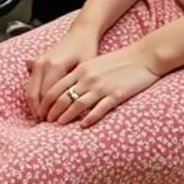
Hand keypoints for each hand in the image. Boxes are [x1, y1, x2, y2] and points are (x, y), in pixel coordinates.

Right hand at [26, 22, 99, 119]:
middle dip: (39, 110)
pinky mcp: (38, 61)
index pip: (48, 95)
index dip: (50, 111)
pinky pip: (31, 82)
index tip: (53, 124)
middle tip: (45, 125)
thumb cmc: (87, 50)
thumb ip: (78, 86)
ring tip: (41, 118)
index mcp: (55, 66)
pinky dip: (32, 96)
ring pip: (30, 89)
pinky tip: (38, 106)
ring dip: (34, 104)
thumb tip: (74, 105)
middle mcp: (44, 63)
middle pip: (36, 93)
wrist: (81, 33)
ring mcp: (39, 61)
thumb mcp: (87, 68)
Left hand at [40, 44, 160, 128]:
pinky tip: (83, 126)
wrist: (143, 57)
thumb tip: (65, 87)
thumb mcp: (94, 63)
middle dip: (52, 110)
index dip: (46, 99)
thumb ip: (79, 73)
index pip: (56, 86)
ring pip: (78, 104)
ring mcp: (101, 86)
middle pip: (63, 96)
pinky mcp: (116, 94)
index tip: (40, 109)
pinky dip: (89, 118)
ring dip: (66, 116)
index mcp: (81, 69)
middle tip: (44, 121)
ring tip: (57, 125)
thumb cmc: (118, 61)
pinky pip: (99, 109)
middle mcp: (88, 77)